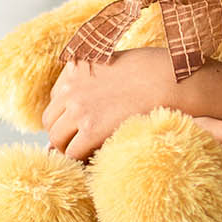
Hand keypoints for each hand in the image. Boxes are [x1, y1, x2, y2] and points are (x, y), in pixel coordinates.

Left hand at [42, 49, 177, 160]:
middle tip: (85, 141)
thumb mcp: (116, 63)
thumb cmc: (154, 71)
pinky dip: (82, 159)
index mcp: (75, 67)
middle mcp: (70, 87)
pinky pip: (72, 153)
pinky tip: (99, 155)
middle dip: (65, 132)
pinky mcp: (91, 128)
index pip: (56, 99)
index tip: (84, 122)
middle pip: (50, 121)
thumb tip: (93, 105)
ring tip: (93, 151)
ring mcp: (78, 108)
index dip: (69, 114)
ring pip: (57, 139)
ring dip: (71, 147)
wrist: (170, 80)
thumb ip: (97, 79)